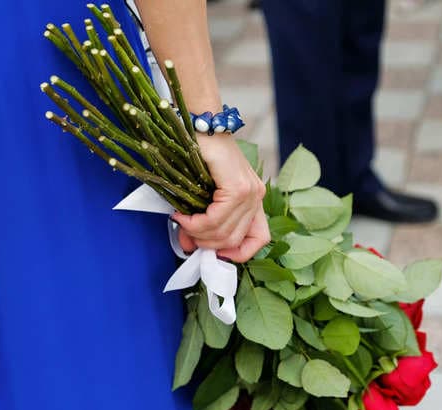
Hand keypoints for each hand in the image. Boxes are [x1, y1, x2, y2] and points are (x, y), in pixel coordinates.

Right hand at [174, 134, 269, 262]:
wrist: (202, 124)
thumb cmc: (201, 156)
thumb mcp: (206, 194)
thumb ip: (203, 222)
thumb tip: (190, 246)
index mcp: (254, 201)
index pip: (259, 240)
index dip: (237, 254)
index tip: (212, 252)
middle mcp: (257, 198)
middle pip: (234, 240)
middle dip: (206, 244)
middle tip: (185, 234)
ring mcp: (250, 193)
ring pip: (224, 233)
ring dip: (197, 233)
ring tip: (181, 222)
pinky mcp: (238, 188)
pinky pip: (216, 219)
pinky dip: (196, 223)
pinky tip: (183, 215)